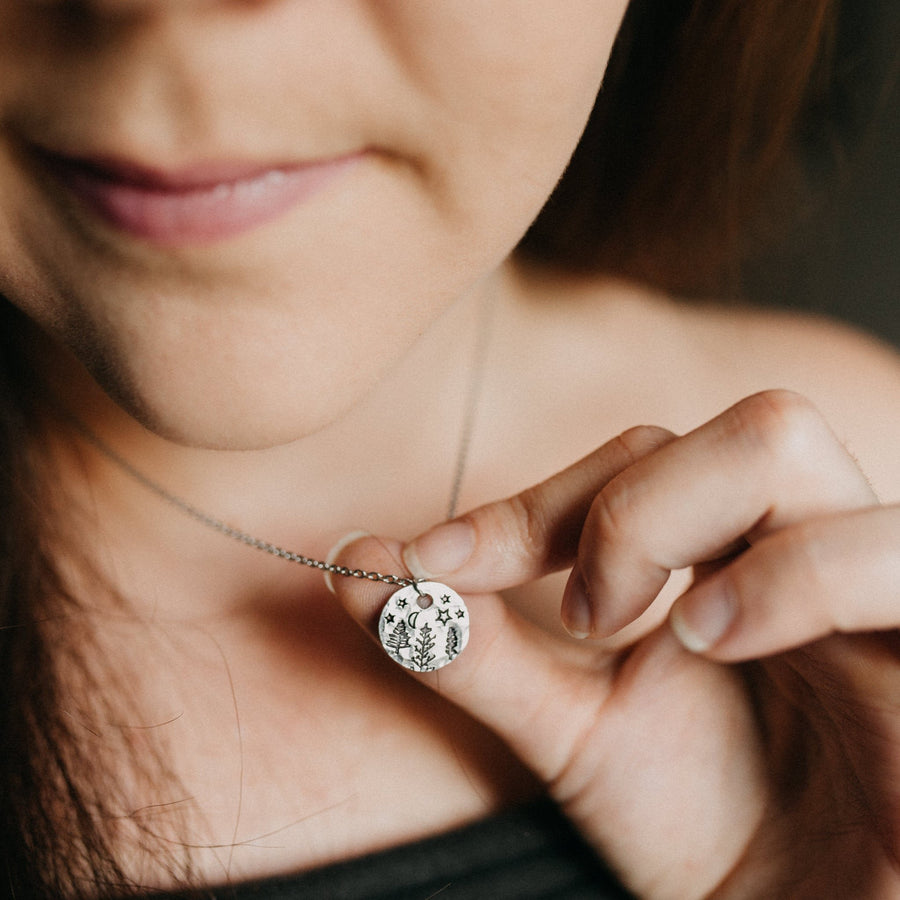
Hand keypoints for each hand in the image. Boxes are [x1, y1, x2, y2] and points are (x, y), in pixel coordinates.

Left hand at [330, 390, 899, 898]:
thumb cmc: (709, 830)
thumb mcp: (572, 729)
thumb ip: (468, 645)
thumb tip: (356, 567)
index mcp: (733, 551)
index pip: (639, 455)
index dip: (530, 501)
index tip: (431, 563)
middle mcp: (809, 540)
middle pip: (709, 423)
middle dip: (617, 504)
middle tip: (583, 613)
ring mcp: (878, 581)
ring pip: (779, 446)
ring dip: (672, 519)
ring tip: (654, 632)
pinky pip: (889, 554)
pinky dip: (793, 574)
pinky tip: (714, 638)